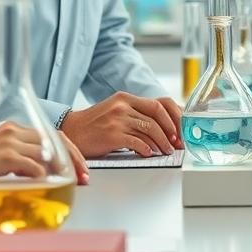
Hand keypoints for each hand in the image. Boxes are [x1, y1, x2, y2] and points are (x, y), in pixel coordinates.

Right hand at [0, 121, 86, 180]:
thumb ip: (19, 156)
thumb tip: (42, 172)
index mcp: (15, 128)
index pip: (53, 134)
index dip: (70, 151)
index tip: (80, 168)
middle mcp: (14, 131)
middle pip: (57, 140)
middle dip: (74, 160)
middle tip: (82, 178)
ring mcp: (9, 142)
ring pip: (47, 153)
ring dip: (62, 171)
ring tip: (68, 185)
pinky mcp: (4, 156)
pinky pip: (33, 166)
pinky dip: (43, 176)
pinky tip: (47, 185)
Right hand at [60, 91, 183, 157]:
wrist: (71, 131)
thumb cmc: (94, 124)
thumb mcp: (115, 111)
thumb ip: (135, 113)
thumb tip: (162, 126)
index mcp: (125, 97)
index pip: (158, 104)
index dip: (173, 118)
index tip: (179, 130)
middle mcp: (122, 106)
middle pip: (157, 116)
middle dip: (171, 131)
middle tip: (177, 143)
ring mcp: (117, 120)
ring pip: (150, 129)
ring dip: (162, 143)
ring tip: (165, 151)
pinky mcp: (112, 135)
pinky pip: (137, 142)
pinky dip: (147, 149)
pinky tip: (149, 154)